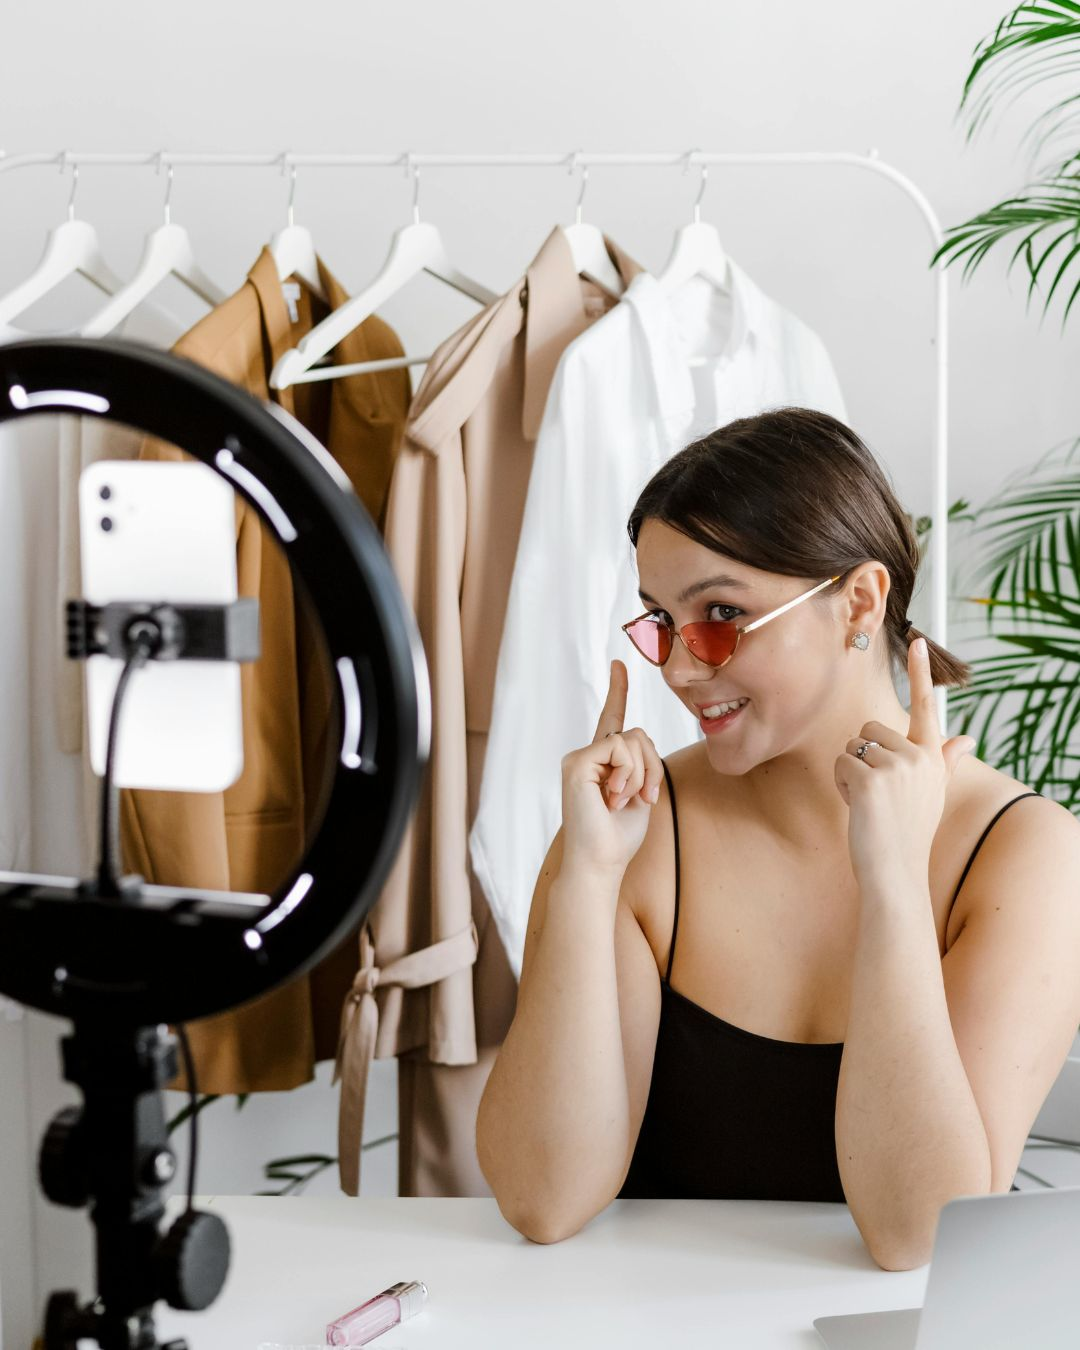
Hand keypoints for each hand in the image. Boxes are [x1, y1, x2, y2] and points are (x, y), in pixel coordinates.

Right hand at [561, 660, 665, 877]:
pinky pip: (620, 748)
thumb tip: (640, 743)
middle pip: (638, 734)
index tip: (619, 664)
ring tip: (621, 801)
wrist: (600, 862)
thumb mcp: (641, 793)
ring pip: (632, 740)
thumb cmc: (619, 837)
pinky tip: (612, 796)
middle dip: (652, 768)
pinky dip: (628, 774)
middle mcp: (588, 756)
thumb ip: (642, 764)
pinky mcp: (576, 763)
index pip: (613, 720)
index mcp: (603, 763)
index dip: (617, 691)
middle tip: (641, 798)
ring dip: (641, 775)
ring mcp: (580, 758)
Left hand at [834, 637, 975, 892]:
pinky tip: (858, 809)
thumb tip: (965, 740)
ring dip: (850, 773)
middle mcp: (919, 756)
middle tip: (877, 793)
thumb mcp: (931, 793)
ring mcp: (896, 767)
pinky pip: (840, 765)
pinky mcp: (871, 779)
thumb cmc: (908, 833)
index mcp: (933, 757)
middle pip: (868, 730)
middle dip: (862, 757)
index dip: (919, 673)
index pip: (925, 707)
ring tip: (869, 803)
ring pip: (850, 747)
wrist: (897, 872)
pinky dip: (841, 786)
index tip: (917, 641)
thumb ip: (943, 761)